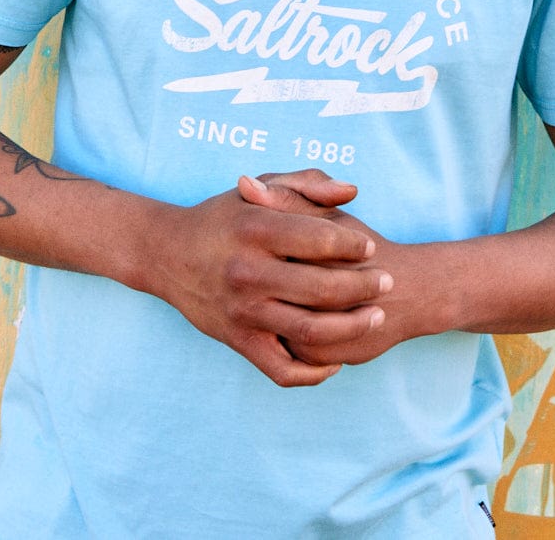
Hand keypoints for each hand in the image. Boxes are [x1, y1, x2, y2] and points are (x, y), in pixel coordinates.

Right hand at [151, 180, 393, 386]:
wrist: (167, 253)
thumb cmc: (224, 216)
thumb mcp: (261, 187)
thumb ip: (308, 183)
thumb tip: (352, 192)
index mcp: (255, 227)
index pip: (320, 239)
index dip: (354, 246)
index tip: (370, 248)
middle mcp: (247, 270)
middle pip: (323, 287)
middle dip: (365, 286)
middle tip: (386, 281)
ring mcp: (243, 310)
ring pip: (311, 331)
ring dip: (353, 327)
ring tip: (375, 315)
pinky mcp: (238, 341)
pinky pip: (283, 369)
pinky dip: (314, 372)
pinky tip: (335, 360)